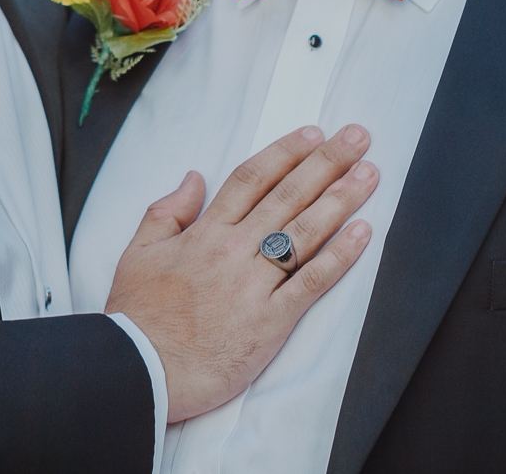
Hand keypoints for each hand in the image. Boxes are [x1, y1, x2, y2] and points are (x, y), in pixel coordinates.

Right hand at [105, 124, 378, 422]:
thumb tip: (194, 178)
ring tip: (368, 174)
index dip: (286, 152)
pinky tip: (362, 233)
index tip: (313, 134)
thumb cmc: (137, 318)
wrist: (140, 371)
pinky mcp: (270, 320)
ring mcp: (254, 283)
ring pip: (306, 230)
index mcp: (205, 232)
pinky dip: (340, 256)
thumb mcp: (138, 253)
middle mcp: (234, 249)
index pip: (252, 178)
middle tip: (357, 137)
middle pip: (288, 195)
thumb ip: (167, 211)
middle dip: (327, 162)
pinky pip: (312, 281)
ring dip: (342, 199)